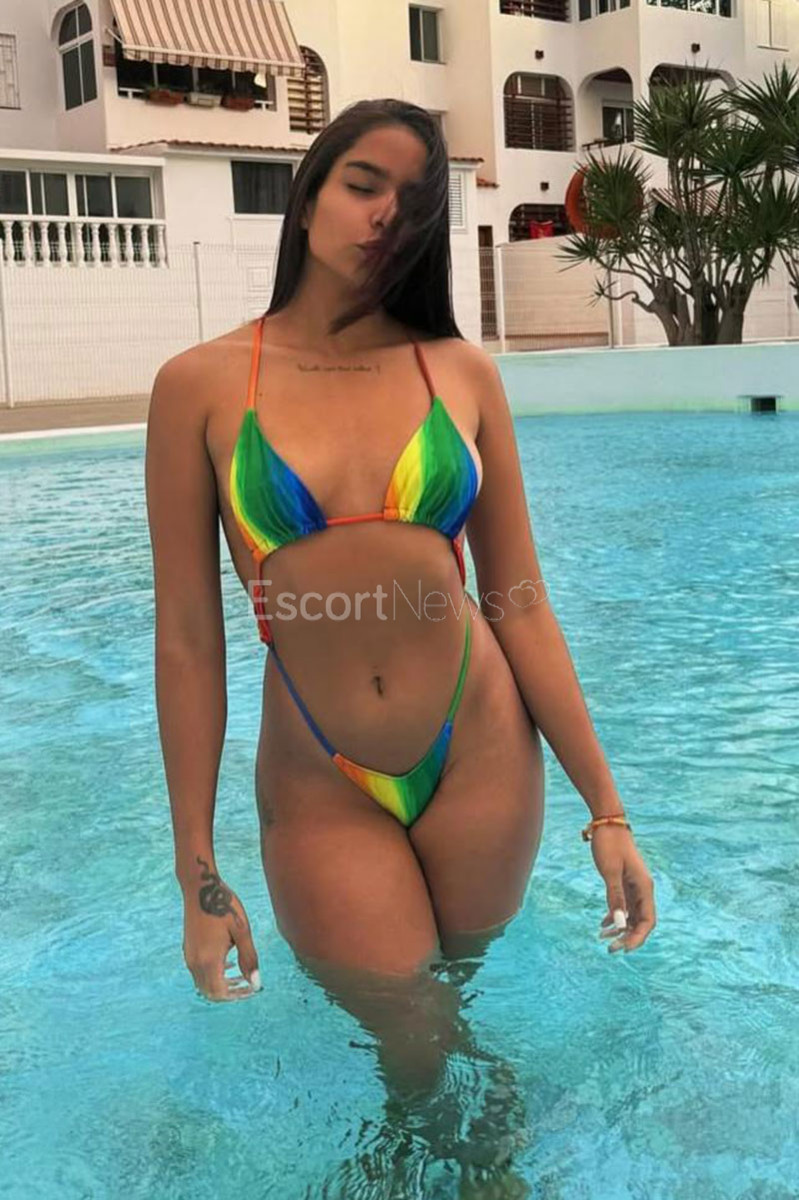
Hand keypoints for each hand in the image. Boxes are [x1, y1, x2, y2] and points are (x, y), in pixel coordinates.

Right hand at [181, 859, 261, 1000]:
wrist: (200, 887)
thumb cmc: (224, 905)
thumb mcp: (242, 931)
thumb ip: (249, 958)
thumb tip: (256, 983)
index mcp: (209, 960)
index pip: (220, 993)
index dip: (237, 996)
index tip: (252, 989)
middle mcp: (195, 962)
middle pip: (210, 992)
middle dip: (230, 993)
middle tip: (248, 985)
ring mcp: (189, 956)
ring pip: (203, 983)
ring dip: (221, 984)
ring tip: (240, 975)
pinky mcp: (188, 949)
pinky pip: (199, 972)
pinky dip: (213, 974)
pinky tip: (228, 962)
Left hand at [590, 826, 655, 953]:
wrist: (606, 823)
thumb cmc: (609, 845)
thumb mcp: (610, 871)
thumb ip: (615, 897)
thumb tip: (619, 923)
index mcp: (644, 887)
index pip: (648, 921)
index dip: (638, 938)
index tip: (623, 949)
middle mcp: (643, 889)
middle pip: (640, 922)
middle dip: (627, 937)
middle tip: (609, 949)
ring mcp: (634, 886)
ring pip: (631, 915)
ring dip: (619, 928)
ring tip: (602, 938)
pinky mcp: (625, 883)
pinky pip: (624, 906)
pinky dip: (615, 916)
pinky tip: (602, 925)